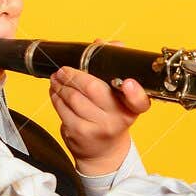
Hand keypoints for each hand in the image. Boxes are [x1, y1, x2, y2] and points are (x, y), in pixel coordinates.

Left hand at [50, 61, 151, 175]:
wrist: (103, 152)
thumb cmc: (110, 117)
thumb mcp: (119, 97)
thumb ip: (113, 68)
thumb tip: (102, 43)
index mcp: (132, 108)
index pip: (139, 101)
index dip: (135, 92)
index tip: (130, 84)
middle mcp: (117, 119)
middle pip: (93, 88)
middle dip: (74, 74)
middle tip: (64, 69)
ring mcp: (97, 127)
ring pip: (73, 97)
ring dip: (61, 84)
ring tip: (57, 78)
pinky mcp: (79, 133)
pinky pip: (62, 109)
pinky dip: (56, 96)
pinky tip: (56, 91)